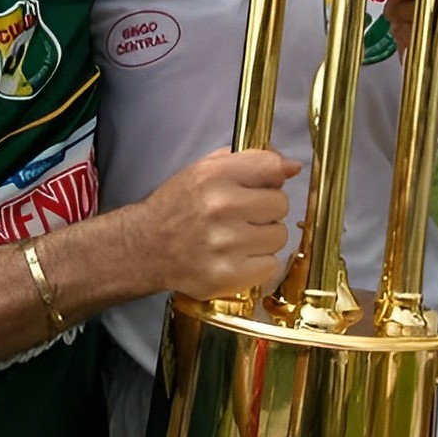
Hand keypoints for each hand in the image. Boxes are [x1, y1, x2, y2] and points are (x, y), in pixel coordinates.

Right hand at [130, 148, 299, 300]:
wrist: (146, 247)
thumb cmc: (177, 207)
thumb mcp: (203, 170)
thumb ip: (246, 161)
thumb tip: (291, 166)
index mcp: (214, 175)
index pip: (272, 167)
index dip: (272, 177)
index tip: (263, 185)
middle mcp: (221, 206)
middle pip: (281, 203)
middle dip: (266, 209)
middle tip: (243, 215)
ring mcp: (226, 243)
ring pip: (279, 236)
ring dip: (263, 238)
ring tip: (237, 237)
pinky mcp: (229, 275)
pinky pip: (271, 265)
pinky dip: (258, 263)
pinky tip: (236, 257)